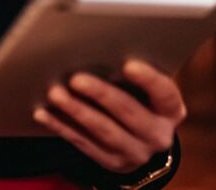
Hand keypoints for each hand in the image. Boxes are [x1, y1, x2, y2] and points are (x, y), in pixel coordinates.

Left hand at [33, 59, 185, 174]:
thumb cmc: (142, 100)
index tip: (129, 64)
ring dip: (77, 111)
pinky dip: (61, 126)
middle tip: (76, 78)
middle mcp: (158, 135)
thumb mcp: (148, 91)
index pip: (165, 94)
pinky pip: (83, 143)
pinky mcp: (111, 162)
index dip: (148, 80)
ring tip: (56, 93)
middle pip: (129, 112)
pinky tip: (44, 113)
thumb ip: (134, 77)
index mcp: (171, 111)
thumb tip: (102, 54)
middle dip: (101, 94)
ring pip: (103, 131)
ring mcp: (135, 153)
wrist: (142, 142)